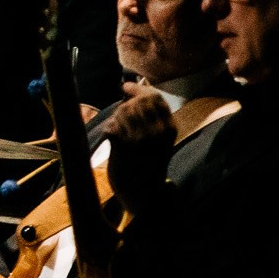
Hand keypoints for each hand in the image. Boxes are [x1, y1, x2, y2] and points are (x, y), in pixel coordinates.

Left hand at [102, 86, 174, 212]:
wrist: (144, 191)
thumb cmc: (148, 160)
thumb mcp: (159, 137)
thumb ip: (151, 114)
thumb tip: (130, 86)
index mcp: (169, 128)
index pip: (155, 97)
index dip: (138, 89)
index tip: (126, 87)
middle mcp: (157, 132)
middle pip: (137, 102)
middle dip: (125, 104)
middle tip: (121, 114)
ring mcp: (140, 140)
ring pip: (122, 112)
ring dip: (116, 117)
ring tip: (118, 129)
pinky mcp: (123, 148)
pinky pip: (112, 126)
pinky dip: (109, 128)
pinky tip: (113, 138)